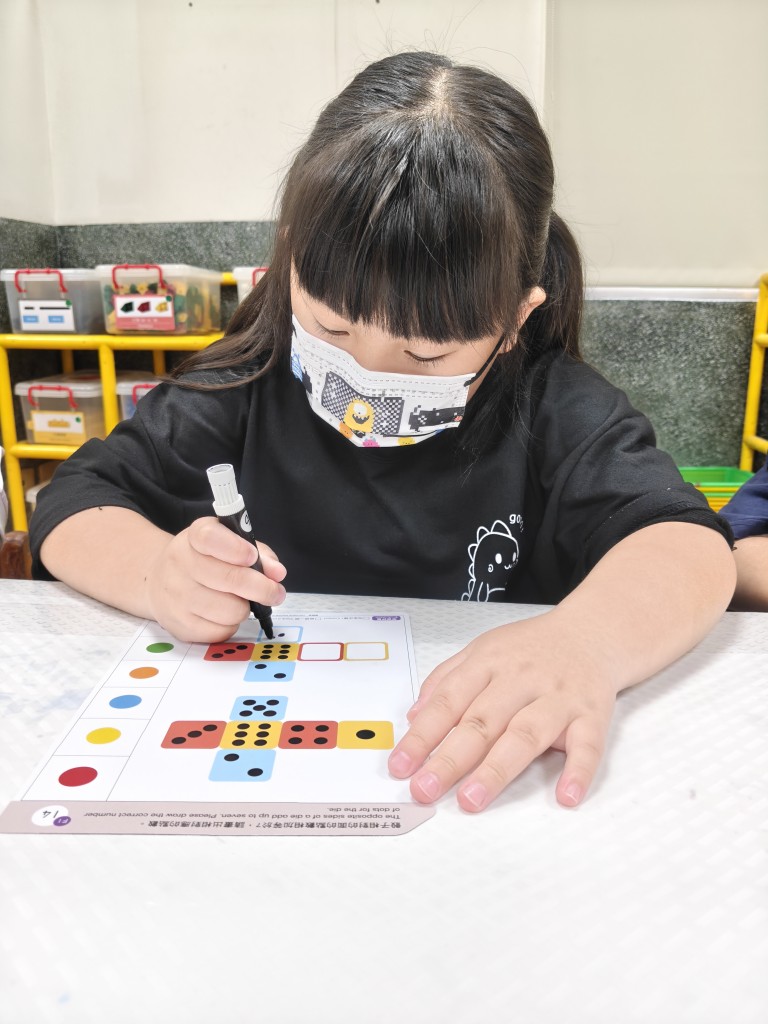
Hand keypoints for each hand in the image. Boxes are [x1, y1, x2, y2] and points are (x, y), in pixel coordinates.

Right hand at [144, 516, 285, 641]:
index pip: (210, 538)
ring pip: (231, 611)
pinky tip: (223, 614)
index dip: (235, 548)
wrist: (160, 580)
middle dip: (262, 588)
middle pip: (229, 579)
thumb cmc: (204, 560)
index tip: (252, 557)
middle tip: (276, 592)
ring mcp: (176, 596)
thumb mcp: (229, 544)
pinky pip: (221, 631)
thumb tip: (277, 573)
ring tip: (240, 601)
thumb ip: (258, 553)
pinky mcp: (179, 624)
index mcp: (194, 537)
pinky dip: (230, 625)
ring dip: (245, 608)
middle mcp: (180, 564)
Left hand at [388, 610, 615, 811]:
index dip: (422, 735)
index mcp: (489, 663)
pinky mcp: (592, 713)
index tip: (401, 765)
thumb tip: (415, 717)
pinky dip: (578, 770)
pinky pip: (587, 744)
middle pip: (481, 722)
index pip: (449, 702)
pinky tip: (565, 795)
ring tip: (471, 799)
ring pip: (525, 734)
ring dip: (497, 769)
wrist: (592, 631)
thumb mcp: (483, 649)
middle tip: (424, 788)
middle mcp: (521, 679)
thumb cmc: (531, 649)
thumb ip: (447, 680)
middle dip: (450, 758)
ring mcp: (558, 697)